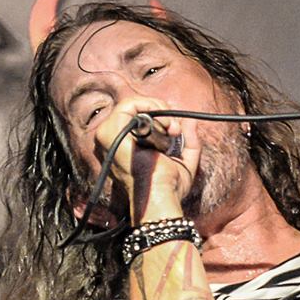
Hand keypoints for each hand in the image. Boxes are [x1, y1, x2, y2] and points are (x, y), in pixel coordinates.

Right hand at [93, 95, 200, 218]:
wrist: (160, 195)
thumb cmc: (169, 187)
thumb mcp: (184, 161)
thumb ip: (188, 139)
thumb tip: (191, 120)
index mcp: (124, 149)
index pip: (136, 119)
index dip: (158, 118)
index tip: (176, 129)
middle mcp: (112, 142)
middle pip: (133, 110)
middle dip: (160, 112)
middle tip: (175, 128)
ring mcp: (107, 137)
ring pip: (131, 104)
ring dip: (157, 109)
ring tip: (171, 127)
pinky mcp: (110, 132)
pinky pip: (128, 105)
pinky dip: (150, 107)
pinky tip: (164, 123)